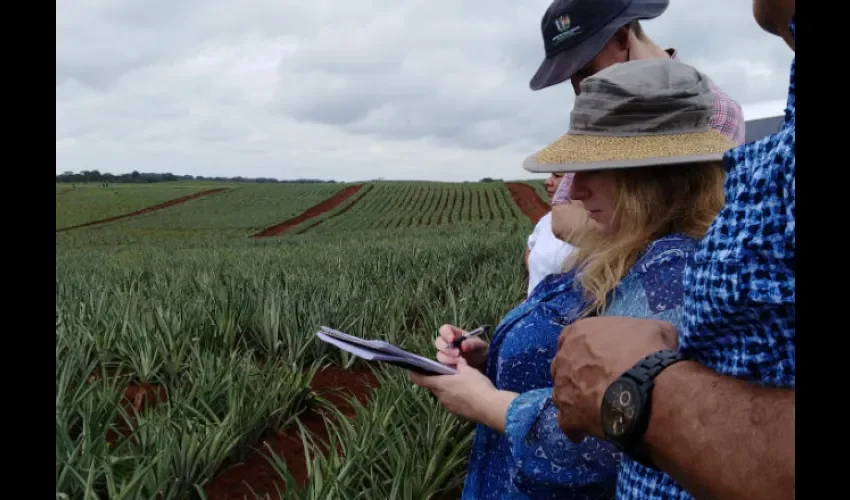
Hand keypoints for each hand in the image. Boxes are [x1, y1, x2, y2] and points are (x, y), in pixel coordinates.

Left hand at [410, 357, 498, 422]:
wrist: (490, 408)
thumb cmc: (477, 385)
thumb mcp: (468, 370)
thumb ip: (459, 366)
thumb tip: (456, 364)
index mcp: (440, 384)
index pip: (419, 379)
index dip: (415, 373)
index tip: (414, 369)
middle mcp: (441, 397)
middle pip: (433, 386)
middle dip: (437, 379)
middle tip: (447, 373)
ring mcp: (449, 406)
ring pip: (443, 394)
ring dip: (447, 388)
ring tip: (460, 383)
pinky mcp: (457, 413)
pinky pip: (452, 402)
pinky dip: (455, 397)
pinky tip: (467, 394)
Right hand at [434, 324, 487, 370]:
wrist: (484, 366)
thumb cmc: (481, 351)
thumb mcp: (480, 346)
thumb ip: (473, 343)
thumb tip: (463, 345)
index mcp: (455, 334)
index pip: (445, 329)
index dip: (446, 333)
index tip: (452, 339)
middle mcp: (448, 343)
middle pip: (438, 342)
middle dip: (446, 347)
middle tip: (457, 353)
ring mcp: (446, 355)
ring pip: (440, 355)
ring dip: (449, 359)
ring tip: (462, 362)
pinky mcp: (447, 366)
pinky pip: (443, 366)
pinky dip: (450, 367)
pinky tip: (459, 369)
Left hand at [550, 316, 677, 441]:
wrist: (644, 387)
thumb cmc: (647, 353)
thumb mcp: (656, 330)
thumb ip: (646, 332)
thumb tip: (655, 338)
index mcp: (579, 333)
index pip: (573, 337)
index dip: (585, 349)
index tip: (598, 357)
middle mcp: (563, 358)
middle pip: (564, 365)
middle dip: (576, 373)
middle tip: (597, 382)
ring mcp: (562, 388)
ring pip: (561, 393)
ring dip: (573, 399)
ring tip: (594, 407)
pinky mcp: (567, 415)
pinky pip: (567, 423)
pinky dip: (576, 428)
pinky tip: (589, 431)